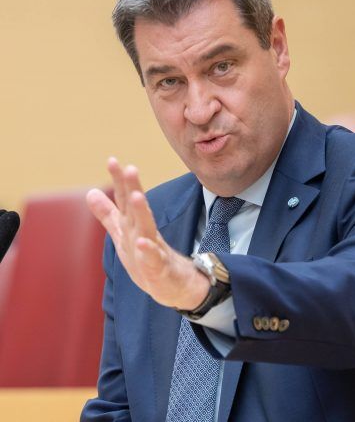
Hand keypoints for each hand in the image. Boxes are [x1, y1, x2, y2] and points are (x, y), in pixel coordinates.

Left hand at [87, 157, 208, 308]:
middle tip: (130, 168)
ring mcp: (154, 249)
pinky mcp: (160, 267)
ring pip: (147, 228)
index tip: (112, 160)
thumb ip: (108, 214)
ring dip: (142, 212)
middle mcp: (144, 232)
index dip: (119, 181)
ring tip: (137, 196)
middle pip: (137, 208)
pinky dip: (148, 251)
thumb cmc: (147, 257)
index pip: (125, 199)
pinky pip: (154, 259)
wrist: (174, 285)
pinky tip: (142, 242)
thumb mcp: (123, 234)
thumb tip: (89, 192)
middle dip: (133, 188)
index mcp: (134, 224)